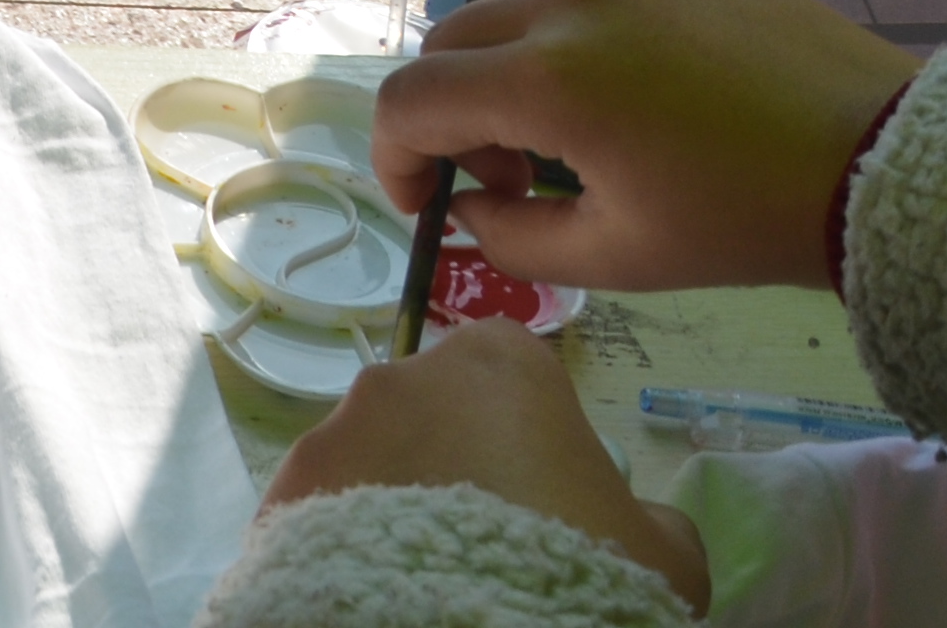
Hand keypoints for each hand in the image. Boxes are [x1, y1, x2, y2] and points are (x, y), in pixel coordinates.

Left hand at [264, 322, 706, 610]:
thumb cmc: (581, 570)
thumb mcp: (664, 549)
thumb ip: (648, 513)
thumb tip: (637, 518)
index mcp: (495, 365)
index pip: (509, 364)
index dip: (528, 422)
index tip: (544, 483)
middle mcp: (399, 379)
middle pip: (431, 406)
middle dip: (453, 455)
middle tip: (486, 533)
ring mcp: (331, 432)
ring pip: (371, 455)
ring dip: (394, 494)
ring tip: (429, 566)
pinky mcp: (283, 492)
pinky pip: (325, 505)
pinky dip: (346, 536)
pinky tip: (380, 582)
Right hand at [371, 0, 918, 295]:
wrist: (879, 158)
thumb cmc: (746, 219)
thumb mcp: (620, 257)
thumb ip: (511, 238)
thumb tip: (466, 207)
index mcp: (547, 81)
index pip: (410, 101)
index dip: (396, 157)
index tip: (427, 204)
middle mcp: (564, 0)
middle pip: (447, 45)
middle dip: (453, 115)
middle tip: (511, 175)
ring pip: (504, 6)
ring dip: (502, 67)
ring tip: (568, 125)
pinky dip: (561, 30)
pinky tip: (622, 80)